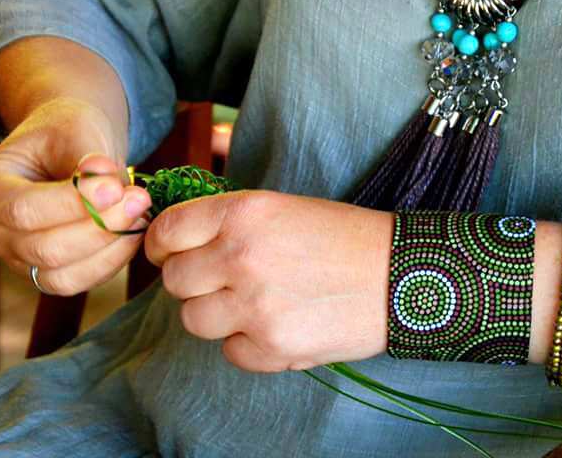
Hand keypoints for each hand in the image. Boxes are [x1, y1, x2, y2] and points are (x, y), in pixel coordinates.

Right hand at [0, 97, 151, 295]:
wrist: (70, 146)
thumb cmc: (66, 132)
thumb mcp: (75, 129)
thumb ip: (89, 158)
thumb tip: (108, 186)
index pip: (23, 210)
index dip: (71, 204)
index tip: (115, 187)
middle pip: (43, 249)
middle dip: (98, 227)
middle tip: (139, 198)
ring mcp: (18, 258)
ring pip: (62, 276)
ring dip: (108, 248)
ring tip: (140, 213)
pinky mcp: (48, 273)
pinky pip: (80, 282)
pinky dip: (112, 260)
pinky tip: (134, 231)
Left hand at [145, 190, 393, 371]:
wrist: (402, 275)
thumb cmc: (343, 237)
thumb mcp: (282, 207)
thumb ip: (229, 223)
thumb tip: (176, 242)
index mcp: (243, 212)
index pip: (168, 230)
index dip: (159, 244)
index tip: (165, 253)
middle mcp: (241, 256)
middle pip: (175, 280)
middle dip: (192, 282)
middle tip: (220, 281)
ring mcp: (255, 305)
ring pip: (193, 320)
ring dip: (215, 315)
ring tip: (250, 304)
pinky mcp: (273, 347)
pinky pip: (231, 353)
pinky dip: (248, 345)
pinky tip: (277, 325)